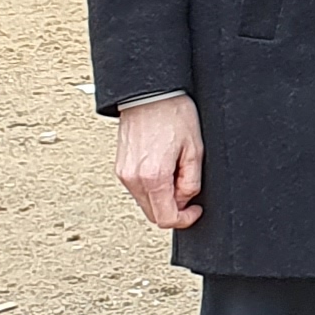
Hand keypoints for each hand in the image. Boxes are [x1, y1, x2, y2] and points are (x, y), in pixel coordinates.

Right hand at [115, 99, 203, 230]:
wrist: (149, 94)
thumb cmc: (173, 113)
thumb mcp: (194, 149)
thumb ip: (191, 181)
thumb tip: (185, 199)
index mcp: (153, 176)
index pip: (165, 218)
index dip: (184, 219)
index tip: (194, 210)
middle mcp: (133, 178)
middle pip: (153, 214)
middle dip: (174, 207)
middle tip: (187, 185)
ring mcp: (124, 173)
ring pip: (145, 202)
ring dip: (162, 196)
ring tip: (175, 170)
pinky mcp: (120, 167)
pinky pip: (138, 189)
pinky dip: (152, 186)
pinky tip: (162, 166)